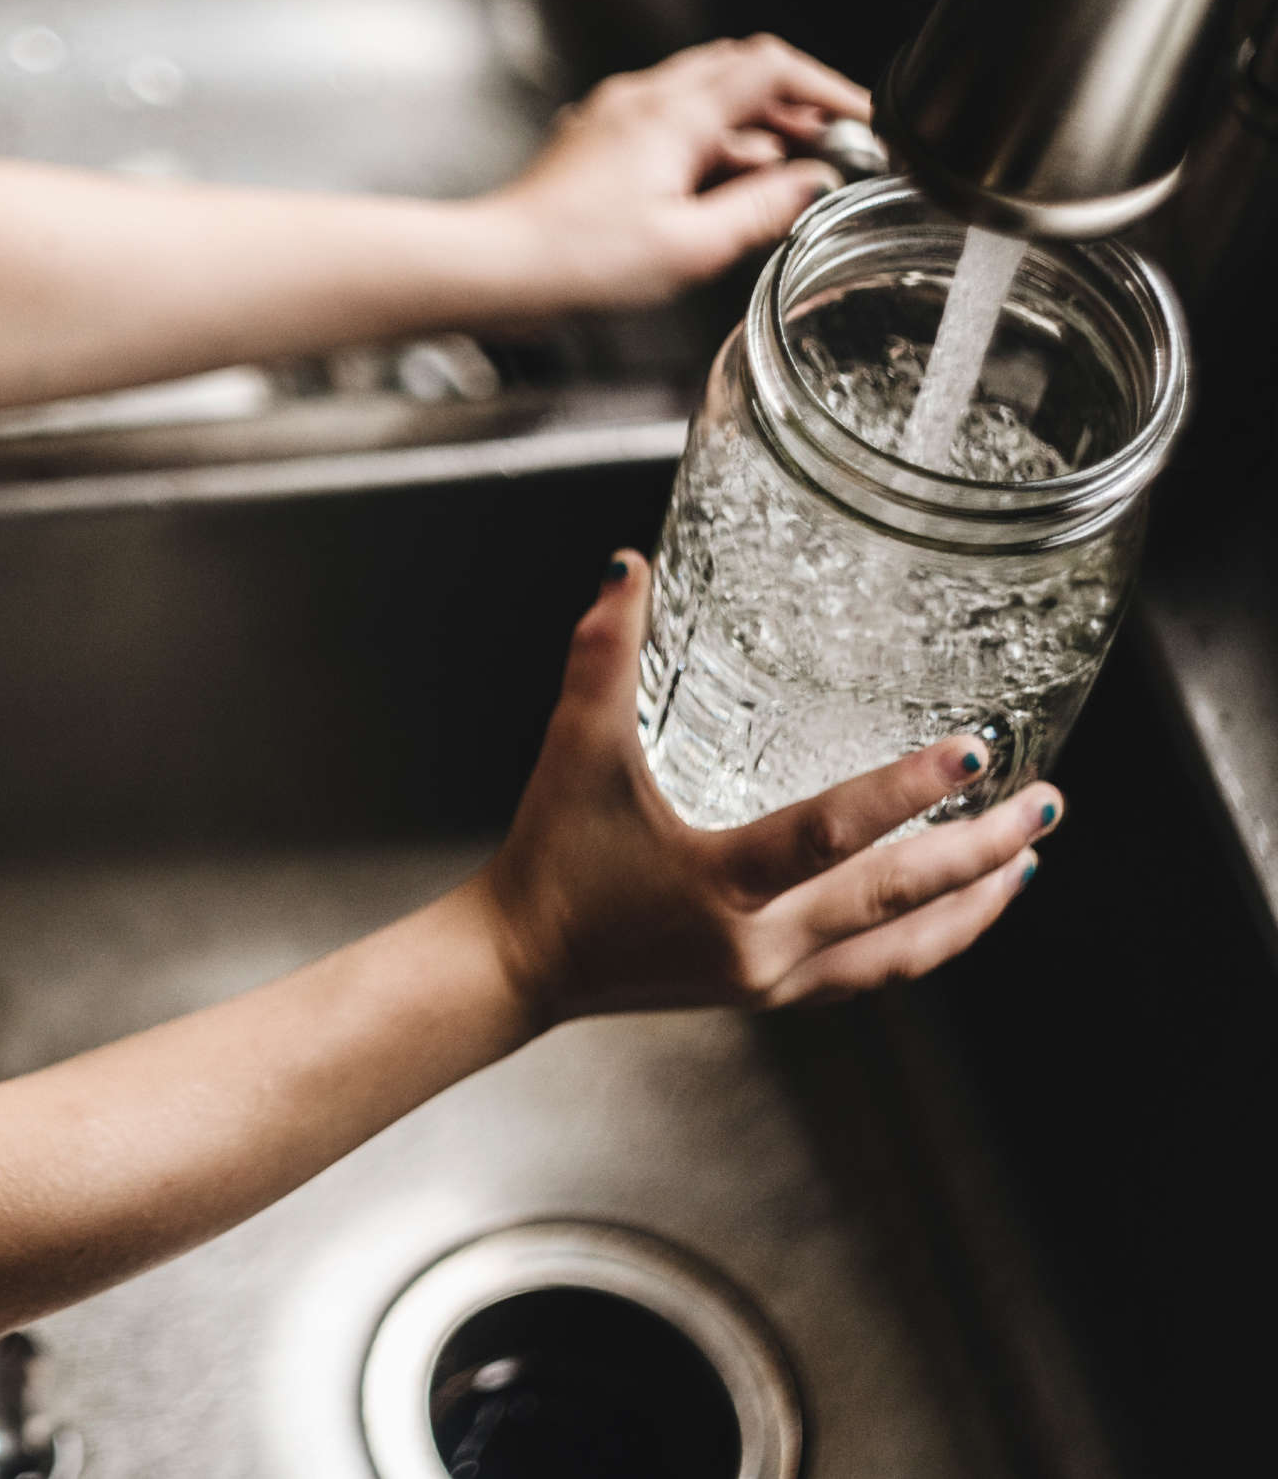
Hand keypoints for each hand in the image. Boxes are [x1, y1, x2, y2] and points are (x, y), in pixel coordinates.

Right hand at [475, 551, 1057, 1024]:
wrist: (518, 966)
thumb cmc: (549, 860)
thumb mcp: (573, 753)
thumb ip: (602, 658)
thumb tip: (628, 569)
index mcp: (718, 883)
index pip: (832, 836)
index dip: (906, 793)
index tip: (976, 753)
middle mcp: (759, 944)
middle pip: (898, 901)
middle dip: (983, 852)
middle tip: (1046, 805)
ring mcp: (771, 980)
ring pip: (902, 952)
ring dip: (972, 907)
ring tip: (1026, 863)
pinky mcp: (769, 995)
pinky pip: (872, 972)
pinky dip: (926, 941)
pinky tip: (954, 911)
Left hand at [486, 35, 870, 312]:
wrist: (495, 268)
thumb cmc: (576, 261)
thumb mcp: (689, 248)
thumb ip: (761, 211)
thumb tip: (812, 186)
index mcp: (675, 114)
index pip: (771, 69)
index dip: (826, 88)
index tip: (857, 119)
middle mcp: (643, 100)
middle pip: (739, 74)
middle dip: (790, 109)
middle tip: (822, 152)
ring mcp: (614, 116)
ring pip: (702, 98)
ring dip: (746, 130)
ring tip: (771, 182)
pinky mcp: (595, 141)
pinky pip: (665, 123)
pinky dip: (703, 145)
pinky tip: (708, 190)